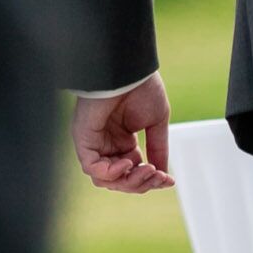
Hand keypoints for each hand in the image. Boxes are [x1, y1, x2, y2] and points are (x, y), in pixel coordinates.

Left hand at [72, 72, 173, 191]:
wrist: (129, 69)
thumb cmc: (141, 87)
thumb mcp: (156, 124)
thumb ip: (157, 149)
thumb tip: (163, 173)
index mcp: (122, 140)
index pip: (132, 172)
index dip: (150, 180)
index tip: (168, 179)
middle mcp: (106, 144)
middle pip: (120, 181)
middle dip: (142, 183)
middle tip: (158, 175)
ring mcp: (94, 142)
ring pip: (105, 180)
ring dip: (129, 181)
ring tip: (146, 169)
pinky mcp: (83, 138)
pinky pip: (92, 168)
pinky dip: (111, 173)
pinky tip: (127, 162)